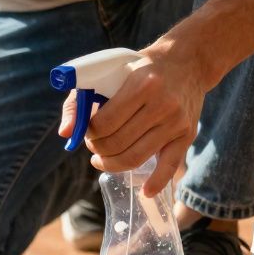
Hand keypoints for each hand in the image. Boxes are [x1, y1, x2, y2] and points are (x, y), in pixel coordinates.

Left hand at [58, 44, 209, 196]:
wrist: (188, 62)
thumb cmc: (141, 68)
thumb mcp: (109, 71)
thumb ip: (80, 100)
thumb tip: (65, 134)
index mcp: (142, 85)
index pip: (104, 124)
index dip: (89, 133)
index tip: (87, 131)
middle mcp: (162, 105)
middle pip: (117, 143)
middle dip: (97, 149)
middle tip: (94, 145)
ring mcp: (176, 122)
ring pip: (135, 158)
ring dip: (111, 164)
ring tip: (102, 159)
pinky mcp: (187, 135)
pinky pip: (169, 166)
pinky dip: (156, 183)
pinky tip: (144, 193)